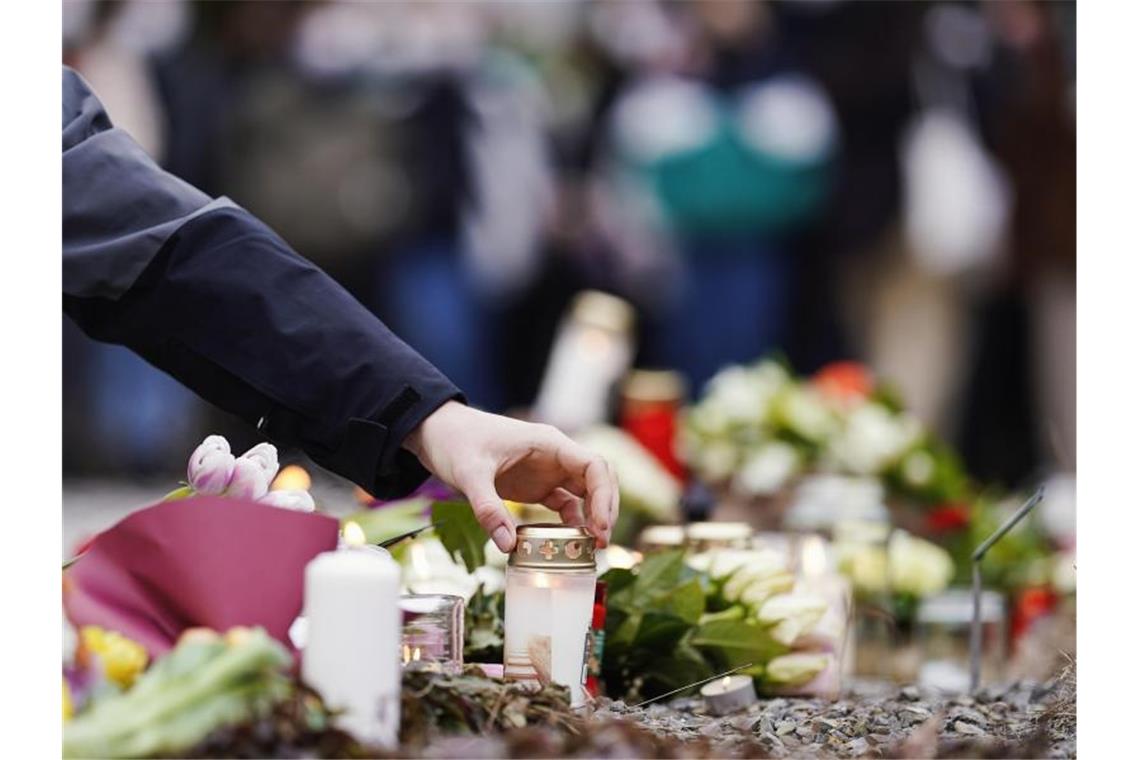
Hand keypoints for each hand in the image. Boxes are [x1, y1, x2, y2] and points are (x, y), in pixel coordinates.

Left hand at [403, 401, 618, 551]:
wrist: (437, 432)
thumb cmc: (456, 441)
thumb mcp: (469, 474)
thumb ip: (488, 509)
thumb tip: (508, 546)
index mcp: (548, 443)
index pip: (594, 466)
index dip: (603, 497)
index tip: (600, 527)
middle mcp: (555, 456)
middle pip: (598, 480)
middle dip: (606, 509)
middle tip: (600, 543)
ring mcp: (548, 470)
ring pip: (586, 493)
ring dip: (593, 517)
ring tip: (591, 548)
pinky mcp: (536, 485)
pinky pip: (565, 504)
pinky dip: (572, 522)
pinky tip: (568, 543)